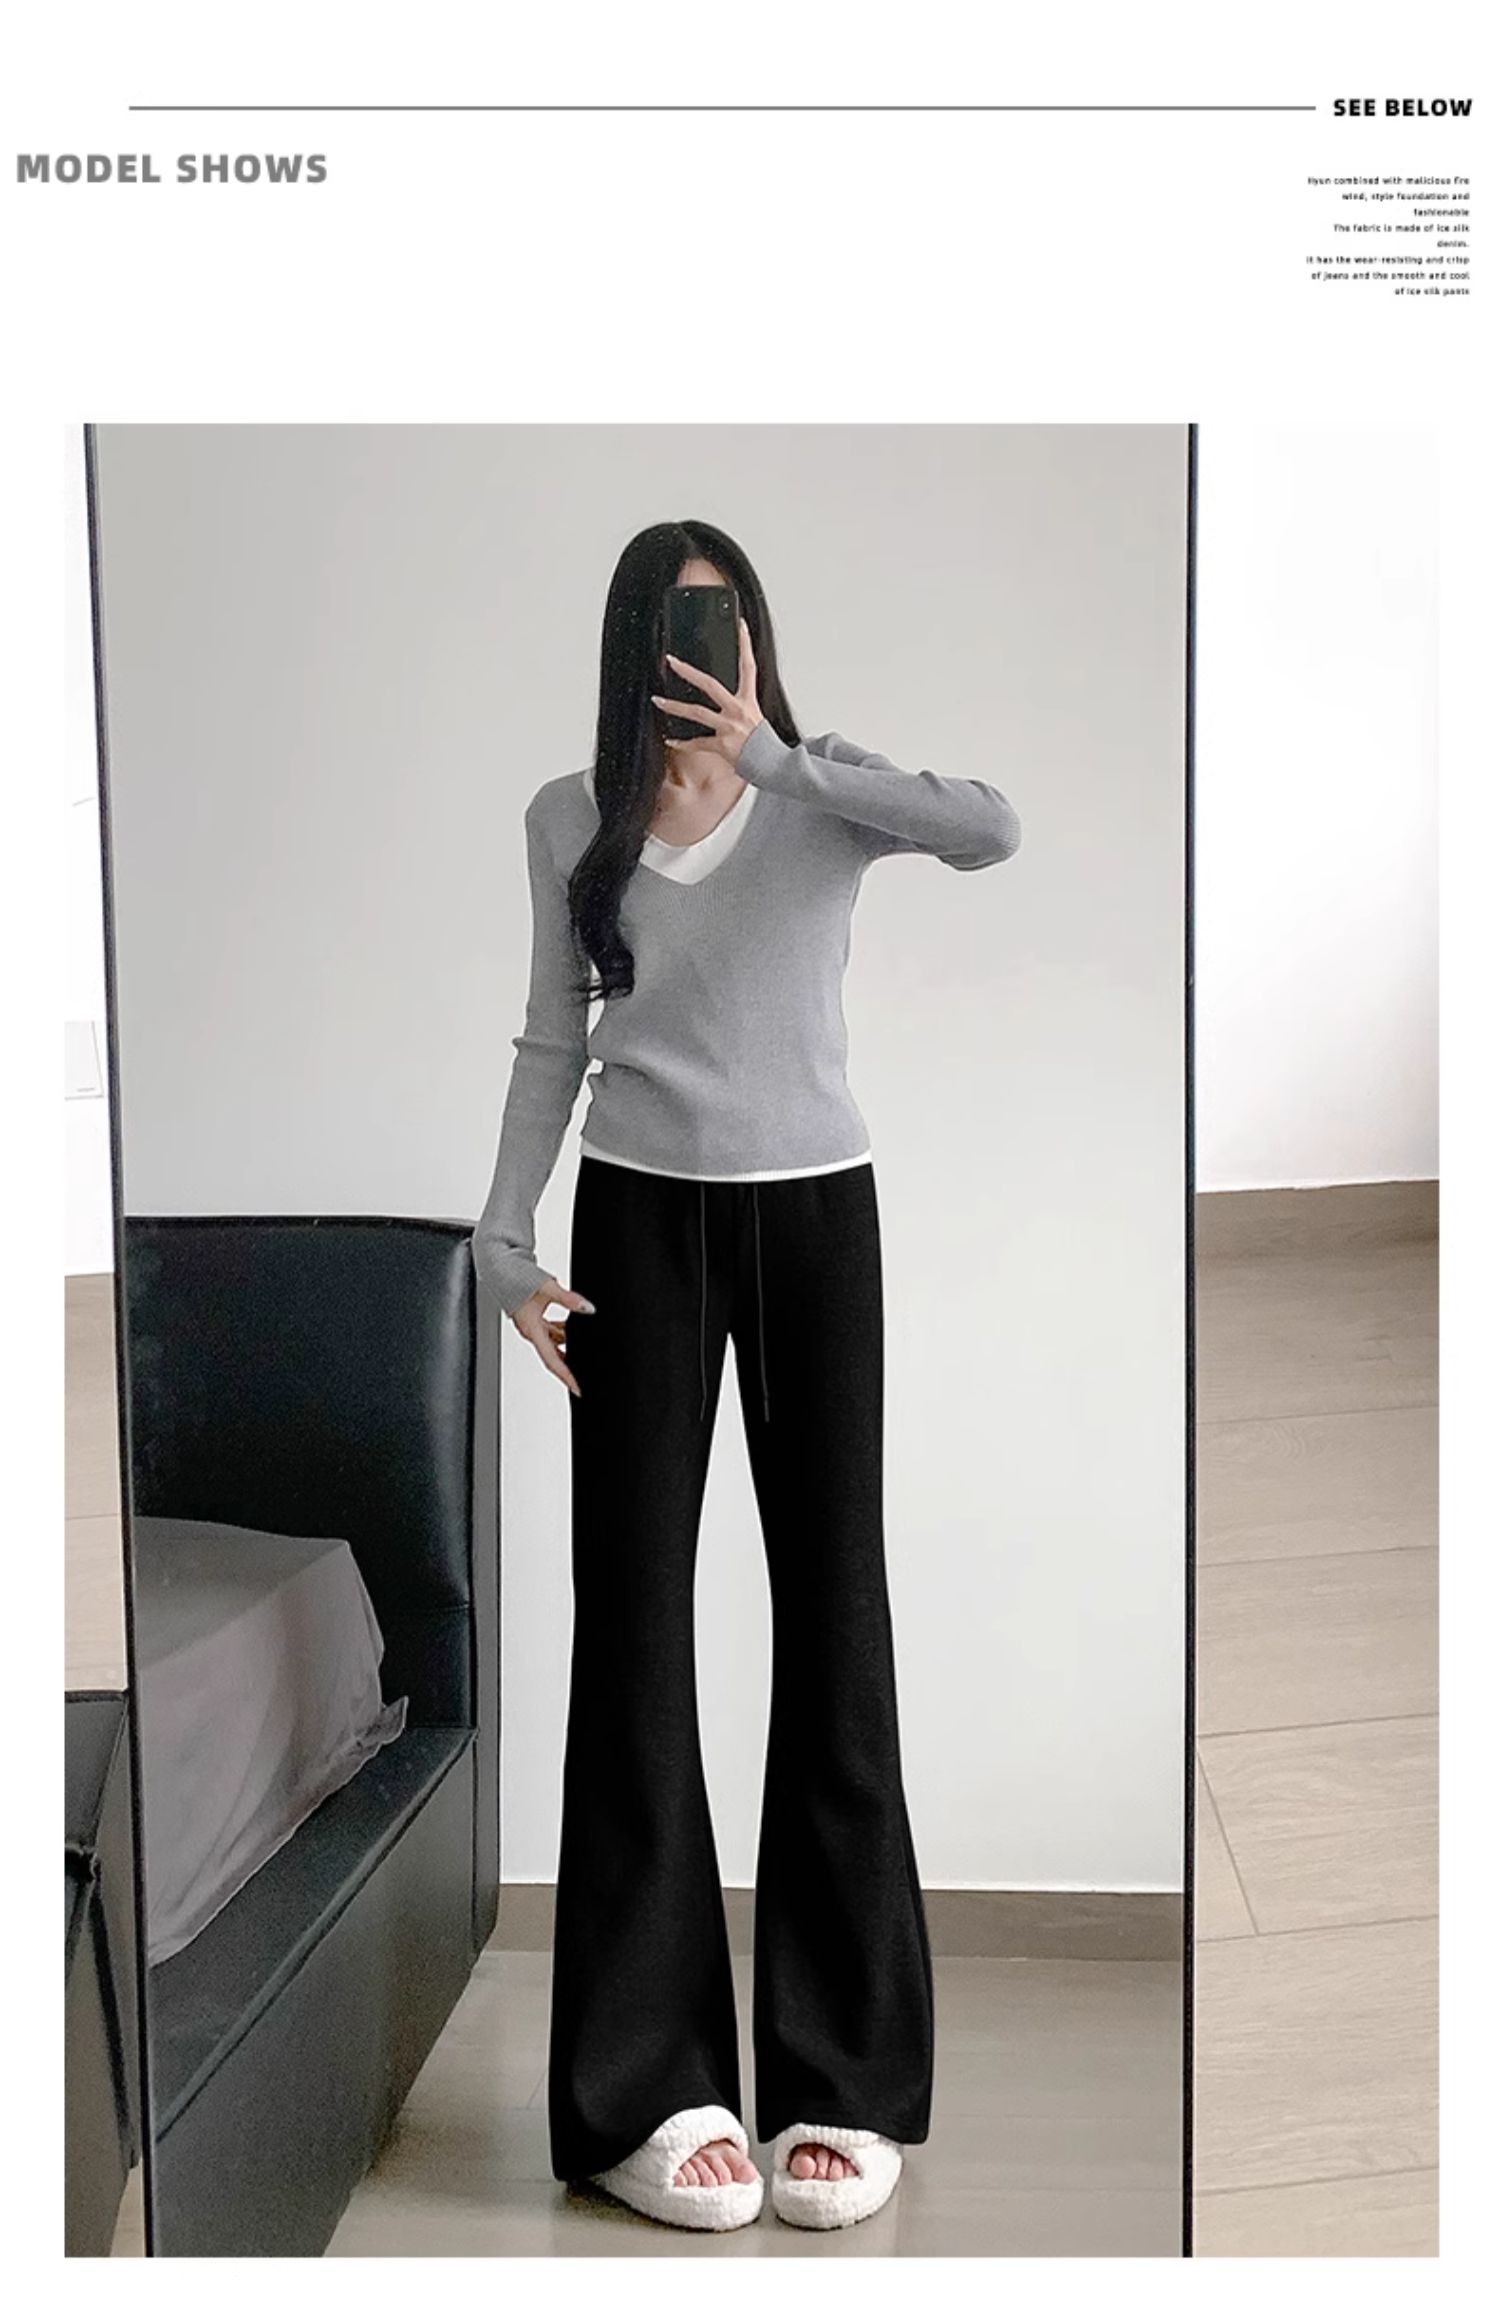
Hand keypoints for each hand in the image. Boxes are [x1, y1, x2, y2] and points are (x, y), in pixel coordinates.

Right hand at [511, 1276, 592, 1395]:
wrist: (501, 1269)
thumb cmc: (517, 1278)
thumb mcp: (549, 1288)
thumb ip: (570, 1299)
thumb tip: (588, 1308)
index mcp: (532, 1330)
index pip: (552, 1360)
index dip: (566, 1376)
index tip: (577, 1387)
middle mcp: (531, 1332)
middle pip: (553, 1356)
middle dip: (569, 1366)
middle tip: (585, 1374)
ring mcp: (532, 1327)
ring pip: (553, 1343)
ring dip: (567, 1346)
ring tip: (584, 1349)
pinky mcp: (533, 1319)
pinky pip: (550, 1332)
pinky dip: (562, 1332)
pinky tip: (572, 1328)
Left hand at [652, 617, 763, 765]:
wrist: (774, 764)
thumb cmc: (763, 743)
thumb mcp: (755, 716)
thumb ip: (739, 705)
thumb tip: (721, 699)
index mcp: (749, 700)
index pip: (749, 666)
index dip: (746, 644)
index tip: (740, 625)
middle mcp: (738, 710)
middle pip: (710, 684)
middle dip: (688, 672)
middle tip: (671, 662)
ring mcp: (729, 727)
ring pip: (696, 712)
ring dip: (674, 706)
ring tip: (657, 700)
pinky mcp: (722, 745)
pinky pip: (696, 743)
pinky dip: (682, 743)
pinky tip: (670, 740)